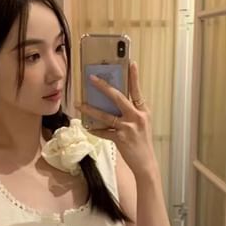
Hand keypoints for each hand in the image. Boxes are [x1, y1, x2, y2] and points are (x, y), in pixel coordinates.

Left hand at [74, 61, 157, 177]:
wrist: (146, 162)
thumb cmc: (142, 142)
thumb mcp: (142, 123)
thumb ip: (131, 112)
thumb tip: (114, 101)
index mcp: (143, 110)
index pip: (137, 90)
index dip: (134, 76)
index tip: (130, 62)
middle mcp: (136, 117)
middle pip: (118, 97)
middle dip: (103, 87)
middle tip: (91, 78)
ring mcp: (128, 128)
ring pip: (105, 115)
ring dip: (90, 109)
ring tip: (79, 104)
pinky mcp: (120, 139)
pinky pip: (103, 132)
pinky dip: (94, 130)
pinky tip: (86, 127)